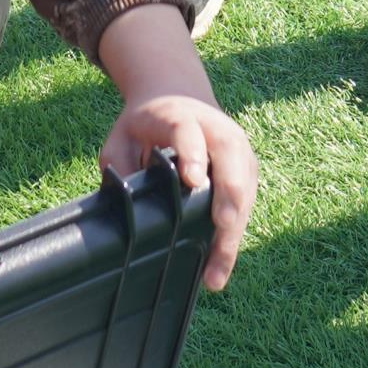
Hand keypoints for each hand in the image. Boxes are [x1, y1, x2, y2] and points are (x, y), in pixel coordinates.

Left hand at [92, 3, 261, 287]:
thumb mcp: (121, 137)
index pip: (189, 132)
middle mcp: (217, 129)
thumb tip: (124, 210)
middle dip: (229, 193)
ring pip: (244, 188)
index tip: (191, 180)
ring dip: (234, 231)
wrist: (177, 94)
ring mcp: (238, 149)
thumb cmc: (145, 124)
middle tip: (223, 225)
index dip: (192, 155)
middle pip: (231, 159)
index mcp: (180, 115)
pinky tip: (221, 265)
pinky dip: (236, 235)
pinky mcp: (247, 170)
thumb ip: (120, 166)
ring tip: (216, 273)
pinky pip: (246, 203)